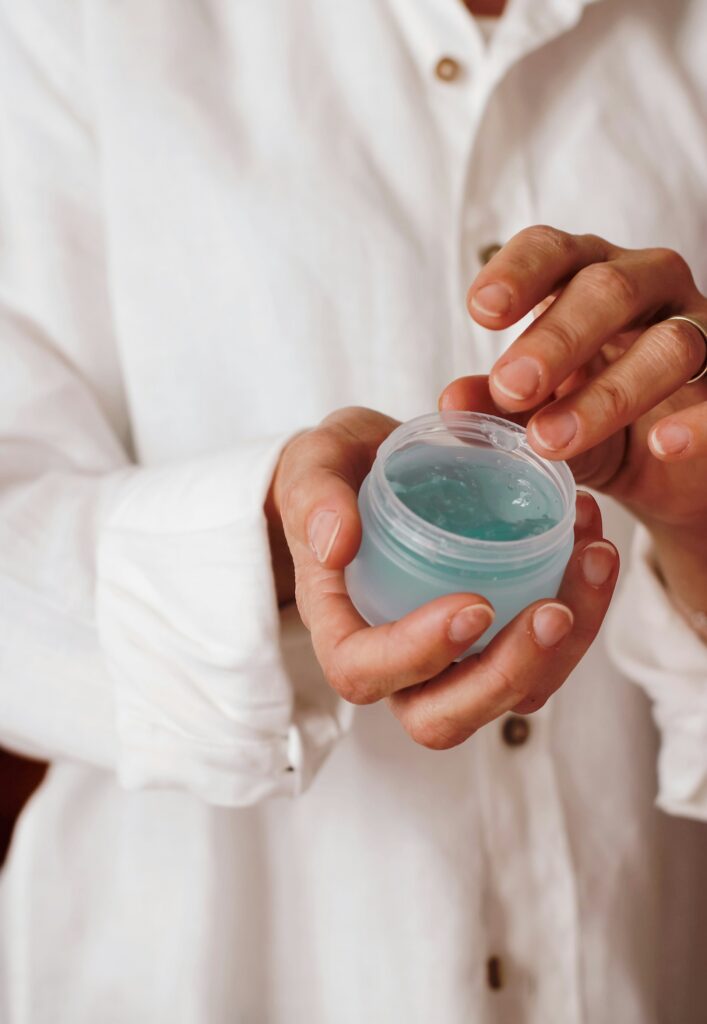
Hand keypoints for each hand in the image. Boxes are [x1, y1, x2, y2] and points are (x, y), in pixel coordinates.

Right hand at [268, 406, 618, 748]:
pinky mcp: (495, 638)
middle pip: (442, 717)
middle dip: (505, 676)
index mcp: (341, 627)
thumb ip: (315, 496)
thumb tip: (336, 542)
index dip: (418, 655)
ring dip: (564, 646)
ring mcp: (451, 659)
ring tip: (593, 558)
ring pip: (508, 695)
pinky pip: (543, 655)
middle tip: (554, 610)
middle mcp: (396, 662)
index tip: (475, 604)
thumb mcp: (315, 464)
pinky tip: (594, 545)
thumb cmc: (337, 473)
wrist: (375, 467)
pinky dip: (582, 609)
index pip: (365, 673)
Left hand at [443, 226, 706, 622]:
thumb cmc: (594, 420)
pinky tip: (663, 444)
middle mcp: (648, 288)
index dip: (520, 272)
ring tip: (551, 440)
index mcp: (587, 277)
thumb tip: (452, 401)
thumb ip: (500, 408)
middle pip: (609, 290)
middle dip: (556, 338)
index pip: (554, 249)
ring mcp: (700, 330)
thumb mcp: (541, 413)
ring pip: (669, 344)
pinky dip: (699, 421)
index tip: (482, 310)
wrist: (667, 471)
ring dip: (609, 393)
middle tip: (510, 386)